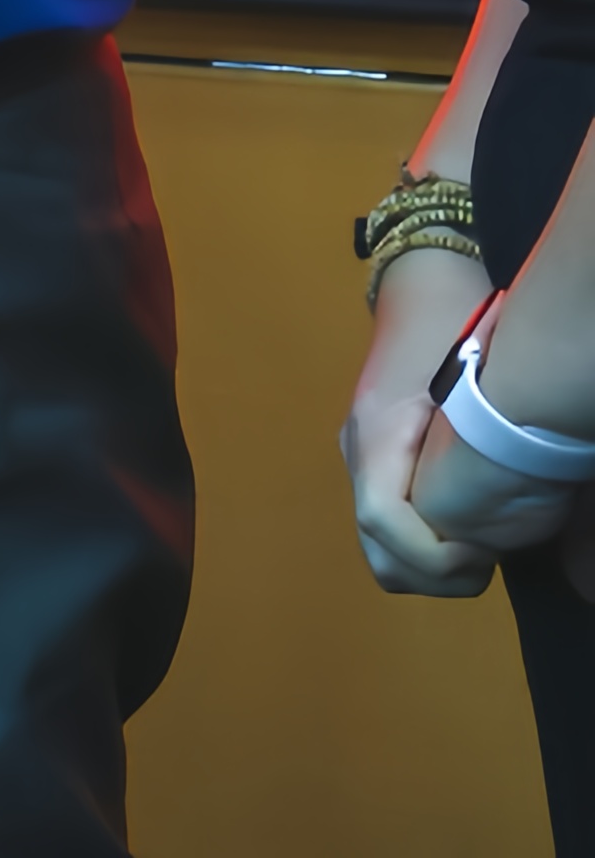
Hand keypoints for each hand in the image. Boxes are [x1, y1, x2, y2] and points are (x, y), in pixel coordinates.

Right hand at [352, 246, 506, 593]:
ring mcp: (362, 456)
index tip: (483, 554)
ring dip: (432, 565)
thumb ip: (480, 456)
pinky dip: (426, 544)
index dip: (434, 557)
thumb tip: (499, 528)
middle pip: (379, 552)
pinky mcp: (377, 456)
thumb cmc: (453, 327)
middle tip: (489, 560)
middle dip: (435, 574)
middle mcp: (359, 454)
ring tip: (481, 544)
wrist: (420, 284)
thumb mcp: (475, 386)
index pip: (384, 524)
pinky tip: (466, 520)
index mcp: (377, 436)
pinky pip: (391, 525)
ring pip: (382, 548)